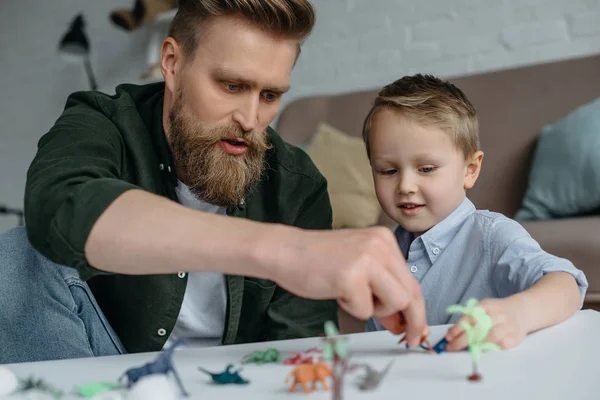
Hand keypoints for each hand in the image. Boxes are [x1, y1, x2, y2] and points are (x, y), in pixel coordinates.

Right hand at [272, 226, 426, 345]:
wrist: (285, 251)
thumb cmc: (318, 261)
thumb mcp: (358, 270)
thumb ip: (382, 292)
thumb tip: (402, 323)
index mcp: (384, 240)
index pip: (411, 281)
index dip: (417, 310)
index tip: (417, 329)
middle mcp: (380, 245)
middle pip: (411, 294)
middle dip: (411, 320)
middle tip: (406, 337)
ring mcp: (367, 259)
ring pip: (396, 302)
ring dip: (376, 310)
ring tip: (352, 297)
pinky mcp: (351, 276)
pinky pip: (365, 310)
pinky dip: (351, 309)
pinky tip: (336, 291)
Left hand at [444, 298, 526, 351]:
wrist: (523, 311)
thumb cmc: (497, 312)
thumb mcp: (482, 308)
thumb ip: (467, 319)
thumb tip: (450, 333)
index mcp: (487, 305)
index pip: (469, 317)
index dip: (457, 328)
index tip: (448, 337)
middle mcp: (498, 315)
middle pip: (478, 328)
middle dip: (462, 340)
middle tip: (451, 347)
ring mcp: (508, 326)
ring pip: (490, 337)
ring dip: (476, 344)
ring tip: (467, 348)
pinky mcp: (515, 337)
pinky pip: (501, 345)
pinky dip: (491, 348)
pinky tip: (484, 349)